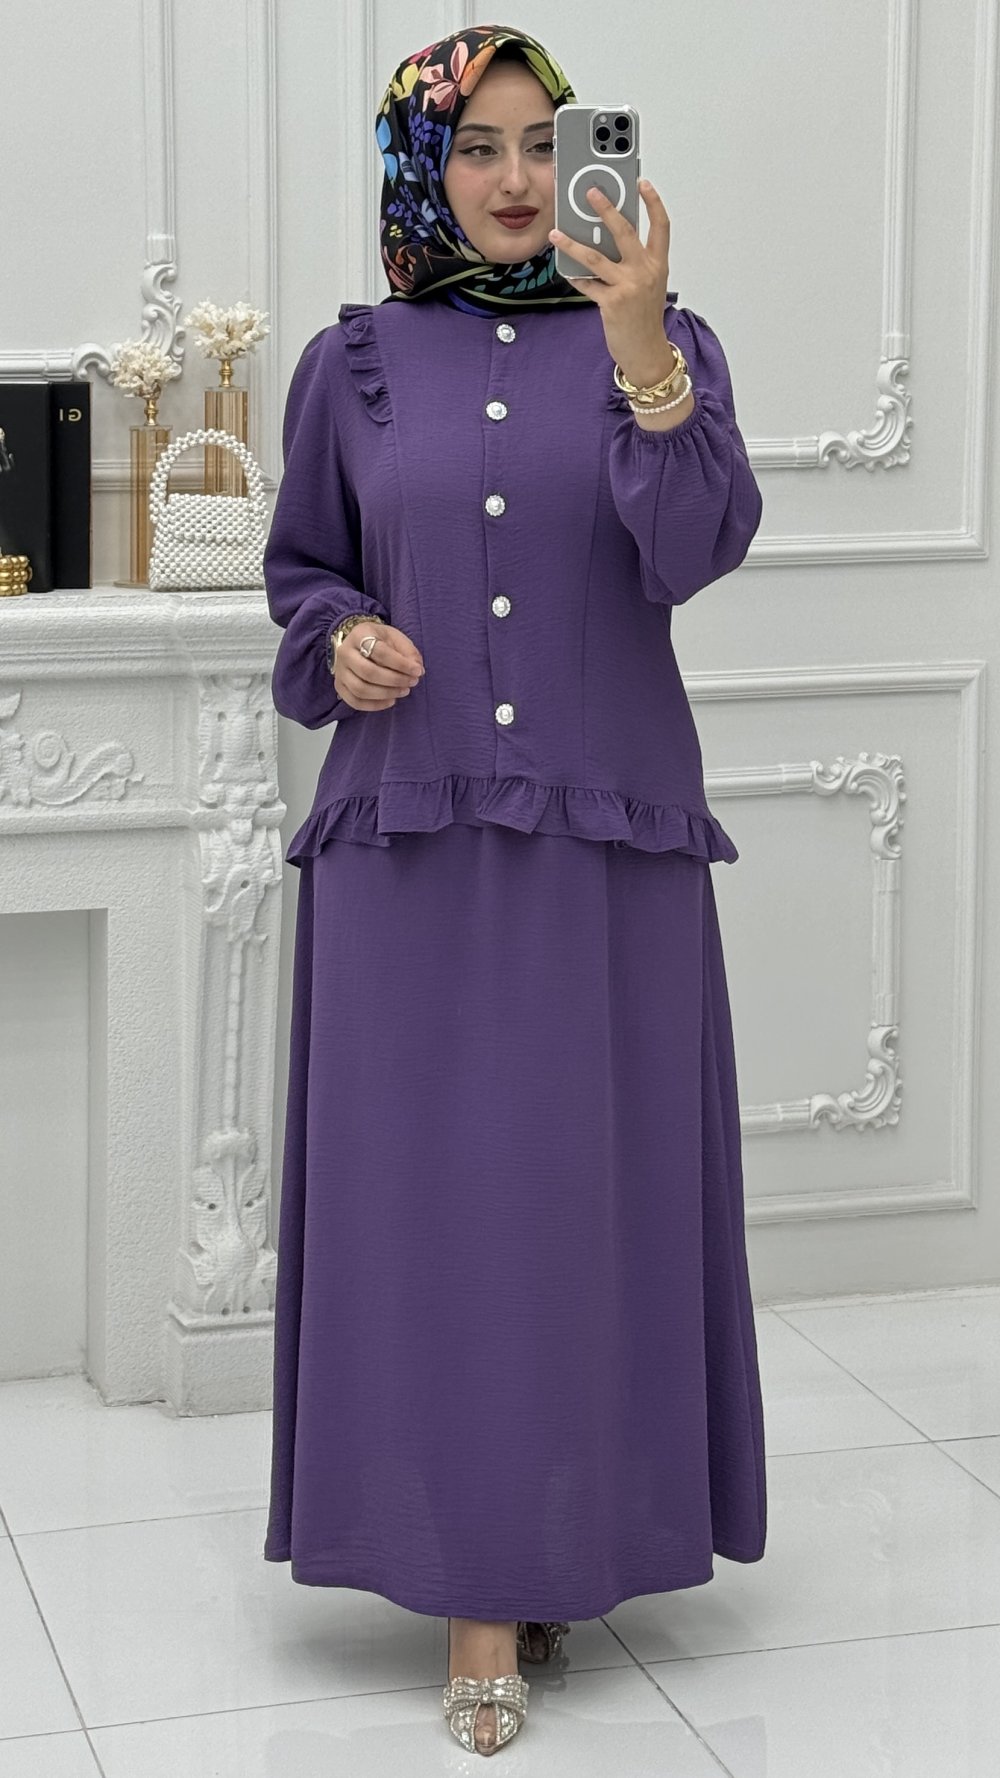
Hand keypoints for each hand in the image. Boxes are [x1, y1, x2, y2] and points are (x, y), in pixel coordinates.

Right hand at [333, 622, 423, 711]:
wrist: (357, 643)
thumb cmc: (379, 640)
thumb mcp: (395, 637)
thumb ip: (408, 651)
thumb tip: (417, 669)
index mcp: (359, 635)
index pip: (380, 652)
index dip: (401, 664)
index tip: (417, 671)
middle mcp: (345, 653)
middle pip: (369, 672)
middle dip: (395, 680)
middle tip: (412, 682)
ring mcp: (340, 671)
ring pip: (361, 689)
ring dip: (386, 694)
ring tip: (404, 691)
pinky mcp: (339, 686)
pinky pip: (355, 702)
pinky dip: (375, 705)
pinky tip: (391, 701)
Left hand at [549, 180, 673, 385]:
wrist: (646, 352)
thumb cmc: (645, 318)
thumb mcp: (649, 285)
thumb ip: (634, 262)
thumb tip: (607, 240)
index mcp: (658, 264)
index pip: (661, 226)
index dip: (653, 202)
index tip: (642, 183)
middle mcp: (645, 272)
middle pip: (625, 231)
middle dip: (607, 208)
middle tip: (591, 192)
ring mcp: (629, 287)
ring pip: (596, 257)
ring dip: (573, 244)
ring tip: (557, 234)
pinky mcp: (612, 302)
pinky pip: (587, 284)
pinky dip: (575, 278)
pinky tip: (565, 270)